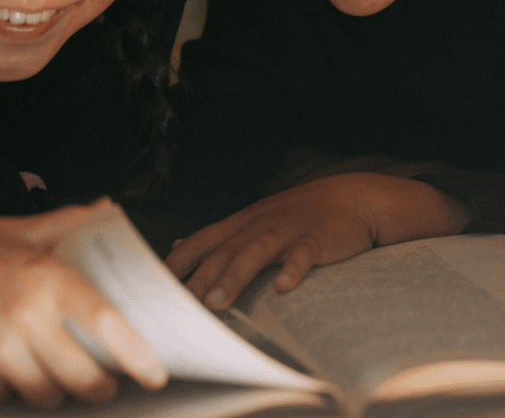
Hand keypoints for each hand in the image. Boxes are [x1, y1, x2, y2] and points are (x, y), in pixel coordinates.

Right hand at [0, 201, 167, 407]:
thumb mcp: (23, 230)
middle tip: (107, 382)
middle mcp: (25, 316)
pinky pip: (10, 397)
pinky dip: (17, 389)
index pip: (106, 325)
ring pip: (49, 395)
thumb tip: (109, 209)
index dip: (136, 356)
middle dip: (101, 386)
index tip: (155, 374)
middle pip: (84, 377)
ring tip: (60, 373)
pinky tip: (16, 367)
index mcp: (47, 278)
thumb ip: (70, 223)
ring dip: (60, 391)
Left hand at [164, 173, 469, 310]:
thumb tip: (177, 245)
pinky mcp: (317, 239)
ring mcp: (287, 230)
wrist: (352, 198)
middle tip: (178, 306)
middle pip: (223, 252)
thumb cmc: (299, 215)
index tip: (153, 285)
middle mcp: (259, 225)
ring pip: (255, 253)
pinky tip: (284, 288)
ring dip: (234, 278)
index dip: (177, 262)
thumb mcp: (253, 220)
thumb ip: (216, 237)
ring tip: (217, 304)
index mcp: (241, 223)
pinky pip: (303, 255)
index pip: (201, 241)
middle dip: (199, 278)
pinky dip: (293, 270)